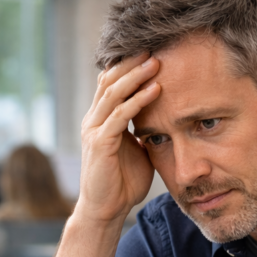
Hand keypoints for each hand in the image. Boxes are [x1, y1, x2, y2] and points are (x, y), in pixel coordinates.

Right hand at [77, 53, 160, 225]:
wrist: (105, 211)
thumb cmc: (121, 184)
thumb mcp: (136, 151)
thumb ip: (143, 132)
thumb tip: (163, 120)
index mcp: (100, 120)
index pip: (110, 83)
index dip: (128, 65)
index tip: (151, 50)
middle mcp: (93, 121)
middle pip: (109, 80)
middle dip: (131, 62)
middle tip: (154, 46)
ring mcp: (94, 130)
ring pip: (113, 92)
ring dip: (136, 75)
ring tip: (157, 61)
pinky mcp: (99, 143)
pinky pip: (120, 115)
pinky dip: (138, 100)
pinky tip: (156, 89)